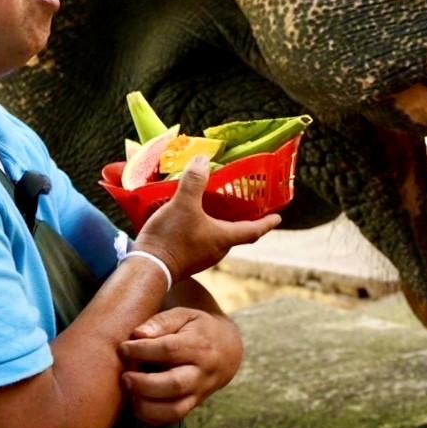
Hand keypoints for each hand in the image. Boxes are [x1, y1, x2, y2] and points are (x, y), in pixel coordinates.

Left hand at [118, 307, 243, 424]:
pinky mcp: (192, 405)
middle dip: (144, 383)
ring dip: (146, 406)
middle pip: (174, 384)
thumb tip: (137, 334)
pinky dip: (151, 416)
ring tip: (129, 392)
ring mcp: (199, 393)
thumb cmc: (197, 329)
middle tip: (124, 377)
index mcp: (200, 346)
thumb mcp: (184, 315)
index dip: (143, 350)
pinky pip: (172, 419)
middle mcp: (202, 373)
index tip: (123, 348)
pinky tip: (137, 403)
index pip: (170, 350)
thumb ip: (161, 321)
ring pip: (174, 409)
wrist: (227, 351)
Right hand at [132, 156, 280, 281]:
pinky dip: (202, 226)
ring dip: (219, 221)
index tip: (278, 218)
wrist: (148, 267)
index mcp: (224, 238)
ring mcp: (202, 256)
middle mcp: (217, 250)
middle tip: (244, 203)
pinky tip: (191, 215)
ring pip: (217, 236)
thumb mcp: (183, 205)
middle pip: (236, 233)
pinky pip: (201, 239)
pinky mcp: (187, 258)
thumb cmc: (172, 238)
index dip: (267, 223)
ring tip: (215, 204)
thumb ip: (194, 181)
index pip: (253, 231)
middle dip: (242, 218)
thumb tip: (203, 160)